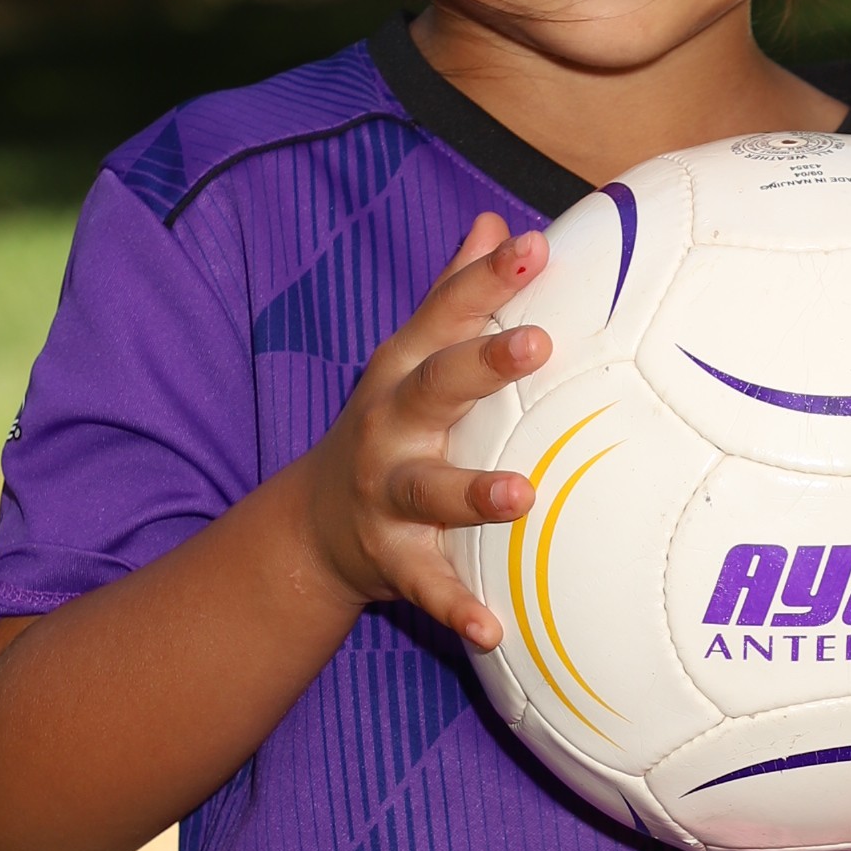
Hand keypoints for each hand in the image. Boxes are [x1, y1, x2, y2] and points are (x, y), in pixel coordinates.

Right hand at [297, 212, 553, 647]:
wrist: (314, 526)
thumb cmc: (391, 426)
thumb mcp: (411, 358)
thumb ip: (454, 295)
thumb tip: (498, 220)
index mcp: (403, 371)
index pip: (444, 314)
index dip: (485, 277)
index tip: (533, 244)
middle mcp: (390, 427)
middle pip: (433, 387)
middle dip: (481, 365)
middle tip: (535, 343)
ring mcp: (387, 496)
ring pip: (430, 491)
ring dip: (473, 493)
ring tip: (521, 495)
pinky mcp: (392, 561)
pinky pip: (428, 586)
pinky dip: (456, 609)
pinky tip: (493, 630)